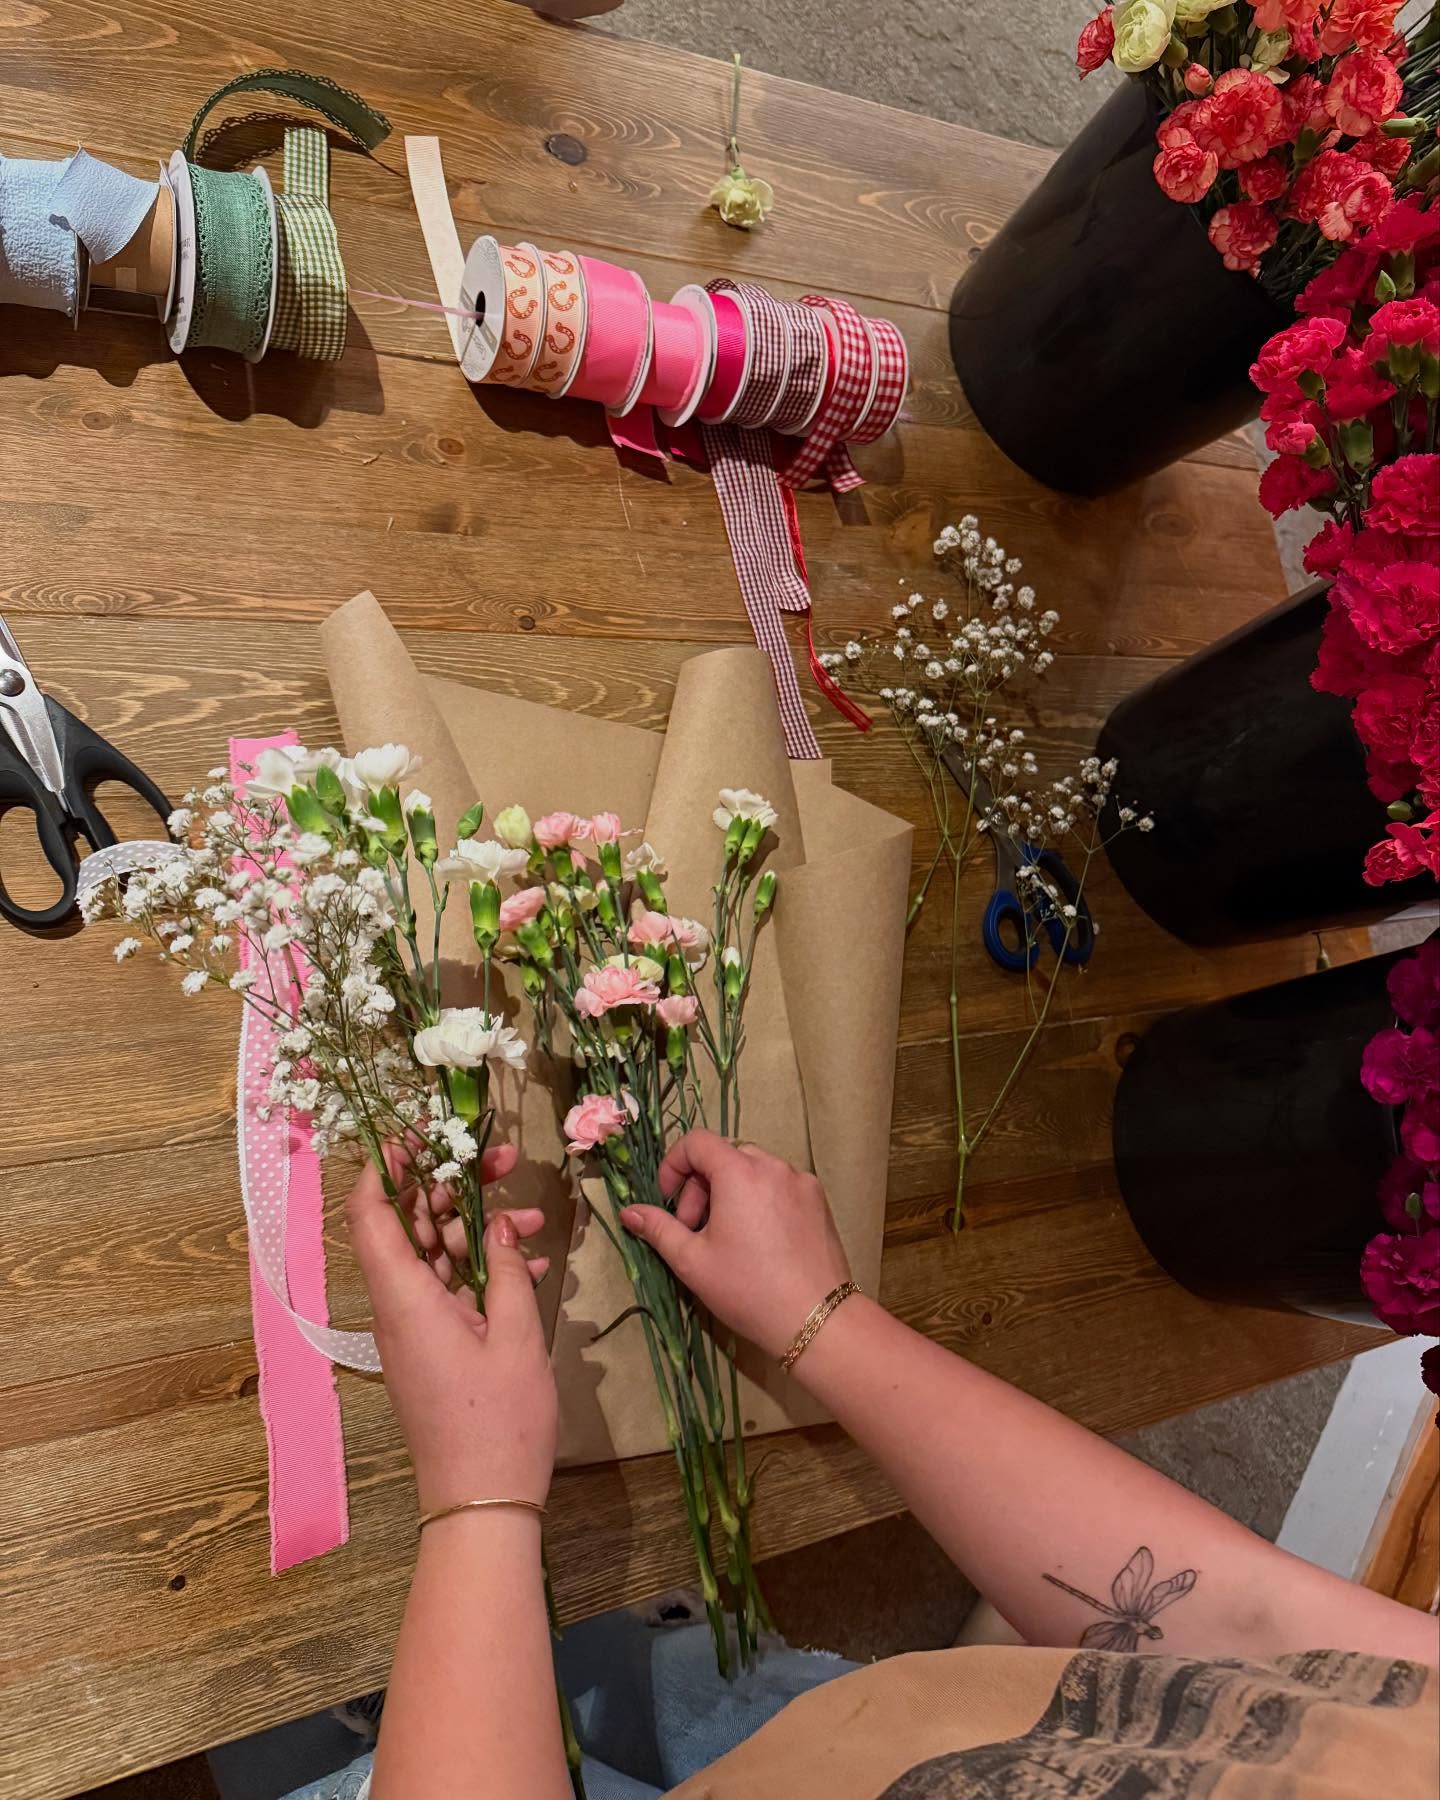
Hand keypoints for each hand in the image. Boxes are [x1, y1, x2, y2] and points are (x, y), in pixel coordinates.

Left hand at [346, 1143, 556, 1512]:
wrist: (482, 1503)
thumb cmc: (498, 1422)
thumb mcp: (515, 1334)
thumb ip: (503, 1269)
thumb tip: (497, 1222)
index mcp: (404, 1300)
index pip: (371, 1216)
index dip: (383, 1168)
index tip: (415, 1134)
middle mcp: (398, 1310)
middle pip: (409, 1227)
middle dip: (449, 1186)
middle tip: (499, 1159)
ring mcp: (415, 1331)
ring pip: (434, 1256)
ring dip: (476, 1229)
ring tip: (529, 1216)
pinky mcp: (434, 1350)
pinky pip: (449, 1291)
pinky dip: (482, 1271)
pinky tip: (527, 1265)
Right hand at [619, 1130, 850, 1360]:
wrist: (817, 1320)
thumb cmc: (748, 1288)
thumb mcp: (692, 1261)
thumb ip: (658, 1228)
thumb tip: (629, 1211)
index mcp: (740, 1172)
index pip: (697, 1142)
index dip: (674, 1166)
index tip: (667, 1201)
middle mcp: (774, 1166)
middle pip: (726, 1157)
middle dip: (701, 1187)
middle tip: (695, 1230)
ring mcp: (802, 1182)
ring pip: (754, 1172)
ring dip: (730, 1194)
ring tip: (727, 1239)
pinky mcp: (819, 1202)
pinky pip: (780, 1187)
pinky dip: (760, 1201)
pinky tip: (760, 1243)